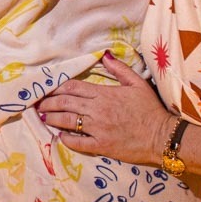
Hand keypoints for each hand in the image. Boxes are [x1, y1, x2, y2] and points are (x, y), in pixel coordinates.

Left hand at [37, 52, 175, 165]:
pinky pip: (78, 142)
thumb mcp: (137, 83)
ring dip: (52, 119)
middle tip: (38, 104)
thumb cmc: (150, 109)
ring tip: (43, 117)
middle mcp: (97, 110)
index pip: (73, 87)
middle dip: (49, 103)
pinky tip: (60, 136)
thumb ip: (119, 69)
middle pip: (65, 103)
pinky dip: (67, 139)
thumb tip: (105, 55)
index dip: (57, 88)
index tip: (47, 89)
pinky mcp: (101, 146)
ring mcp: (98, 129)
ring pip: (67, 122)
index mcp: (104, 93)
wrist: (162, 136)